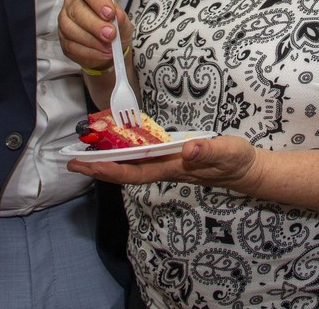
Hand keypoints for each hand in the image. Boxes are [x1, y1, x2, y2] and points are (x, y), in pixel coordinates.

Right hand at [58, 0, 131, 71]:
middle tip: (111, 35)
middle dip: (95, 25)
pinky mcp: (63, 40)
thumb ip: (121, 18)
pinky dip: (89, 52)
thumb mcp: (123, 22)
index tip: (110, 14)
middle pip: (77, 10)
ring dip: (92, 41)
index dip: (99, 1)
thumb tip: (117, 16)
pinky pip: (71, 46)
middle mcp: (72, 4)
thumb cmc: (115, 28)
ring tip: (109, 48)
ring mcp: (64, 21)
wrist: (110, 47)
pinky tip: (102, 54)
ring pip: (71, 29)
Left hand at [67, 135, 261, 191]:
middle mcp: (166, 169)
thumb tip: (188, 149)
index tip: (87, 164)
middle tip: (72, 161)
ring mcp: (167, 165)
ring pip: (131, 166)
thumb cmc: (236, 162)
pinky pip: (141, 158)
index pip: (135, 172)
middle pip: (126, 171)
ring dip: (108, 161)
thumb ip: (210, 151)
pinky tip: (116, 146)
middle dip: (99, 167)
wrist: (246, 170)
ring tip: (86, 153)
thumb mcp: (228, 152)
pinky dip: (124, 153)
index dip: (110, 169)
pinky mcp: (171, 158)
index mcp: (174, 168)